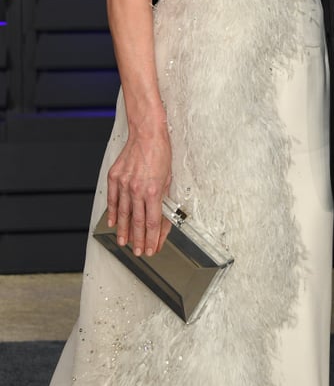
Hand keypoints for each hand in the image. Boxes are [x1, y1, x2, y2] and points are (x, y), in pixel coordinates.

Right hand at [107, 124, 171, 256]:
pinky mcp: (114, 177)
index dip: (153, 238)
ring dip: (123, 231)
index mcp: (154, 191)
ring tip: (124, 242)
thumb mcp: (169, 178)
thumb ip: (164, 200)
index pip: (152, 222)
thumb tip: (162, 219)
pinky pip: (112, 200)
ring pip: (123, 214)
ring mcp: (124, 184)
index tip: (152, 248)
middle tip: (139, 251)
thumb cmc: (160, 153)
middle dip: (139, 240)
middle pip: (137, 222)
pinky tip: (113, 223)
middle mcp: (137, 189)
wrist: (146, 134)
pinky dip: (112, 213)